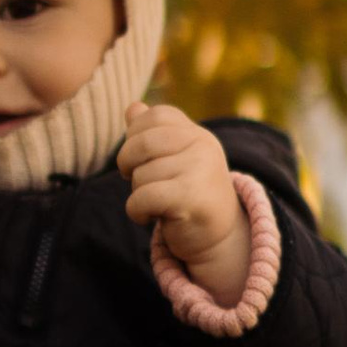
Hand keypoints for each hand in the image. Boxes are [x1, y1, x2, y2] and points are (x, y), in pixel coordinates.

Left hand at [118, 102, 249, 299]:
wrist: (218, 238)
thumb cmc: (188, 196)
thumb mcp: (173, 161)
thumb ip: (151, 134)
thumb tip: (133, 107)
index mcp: (197, 134)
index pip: (155, 115)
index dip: (135, 135)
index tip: (141, 159)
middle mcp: (203, 146)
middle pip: (141, 143)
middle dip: (127, 164)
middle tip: (138, 181)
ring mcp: (200, 170)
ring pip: (140, 175)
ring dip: (137, 194)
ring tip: (157, 204)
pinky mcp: (191, 198)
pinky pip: (142, 197)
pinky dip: (137, 211)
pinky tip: (150, 218)